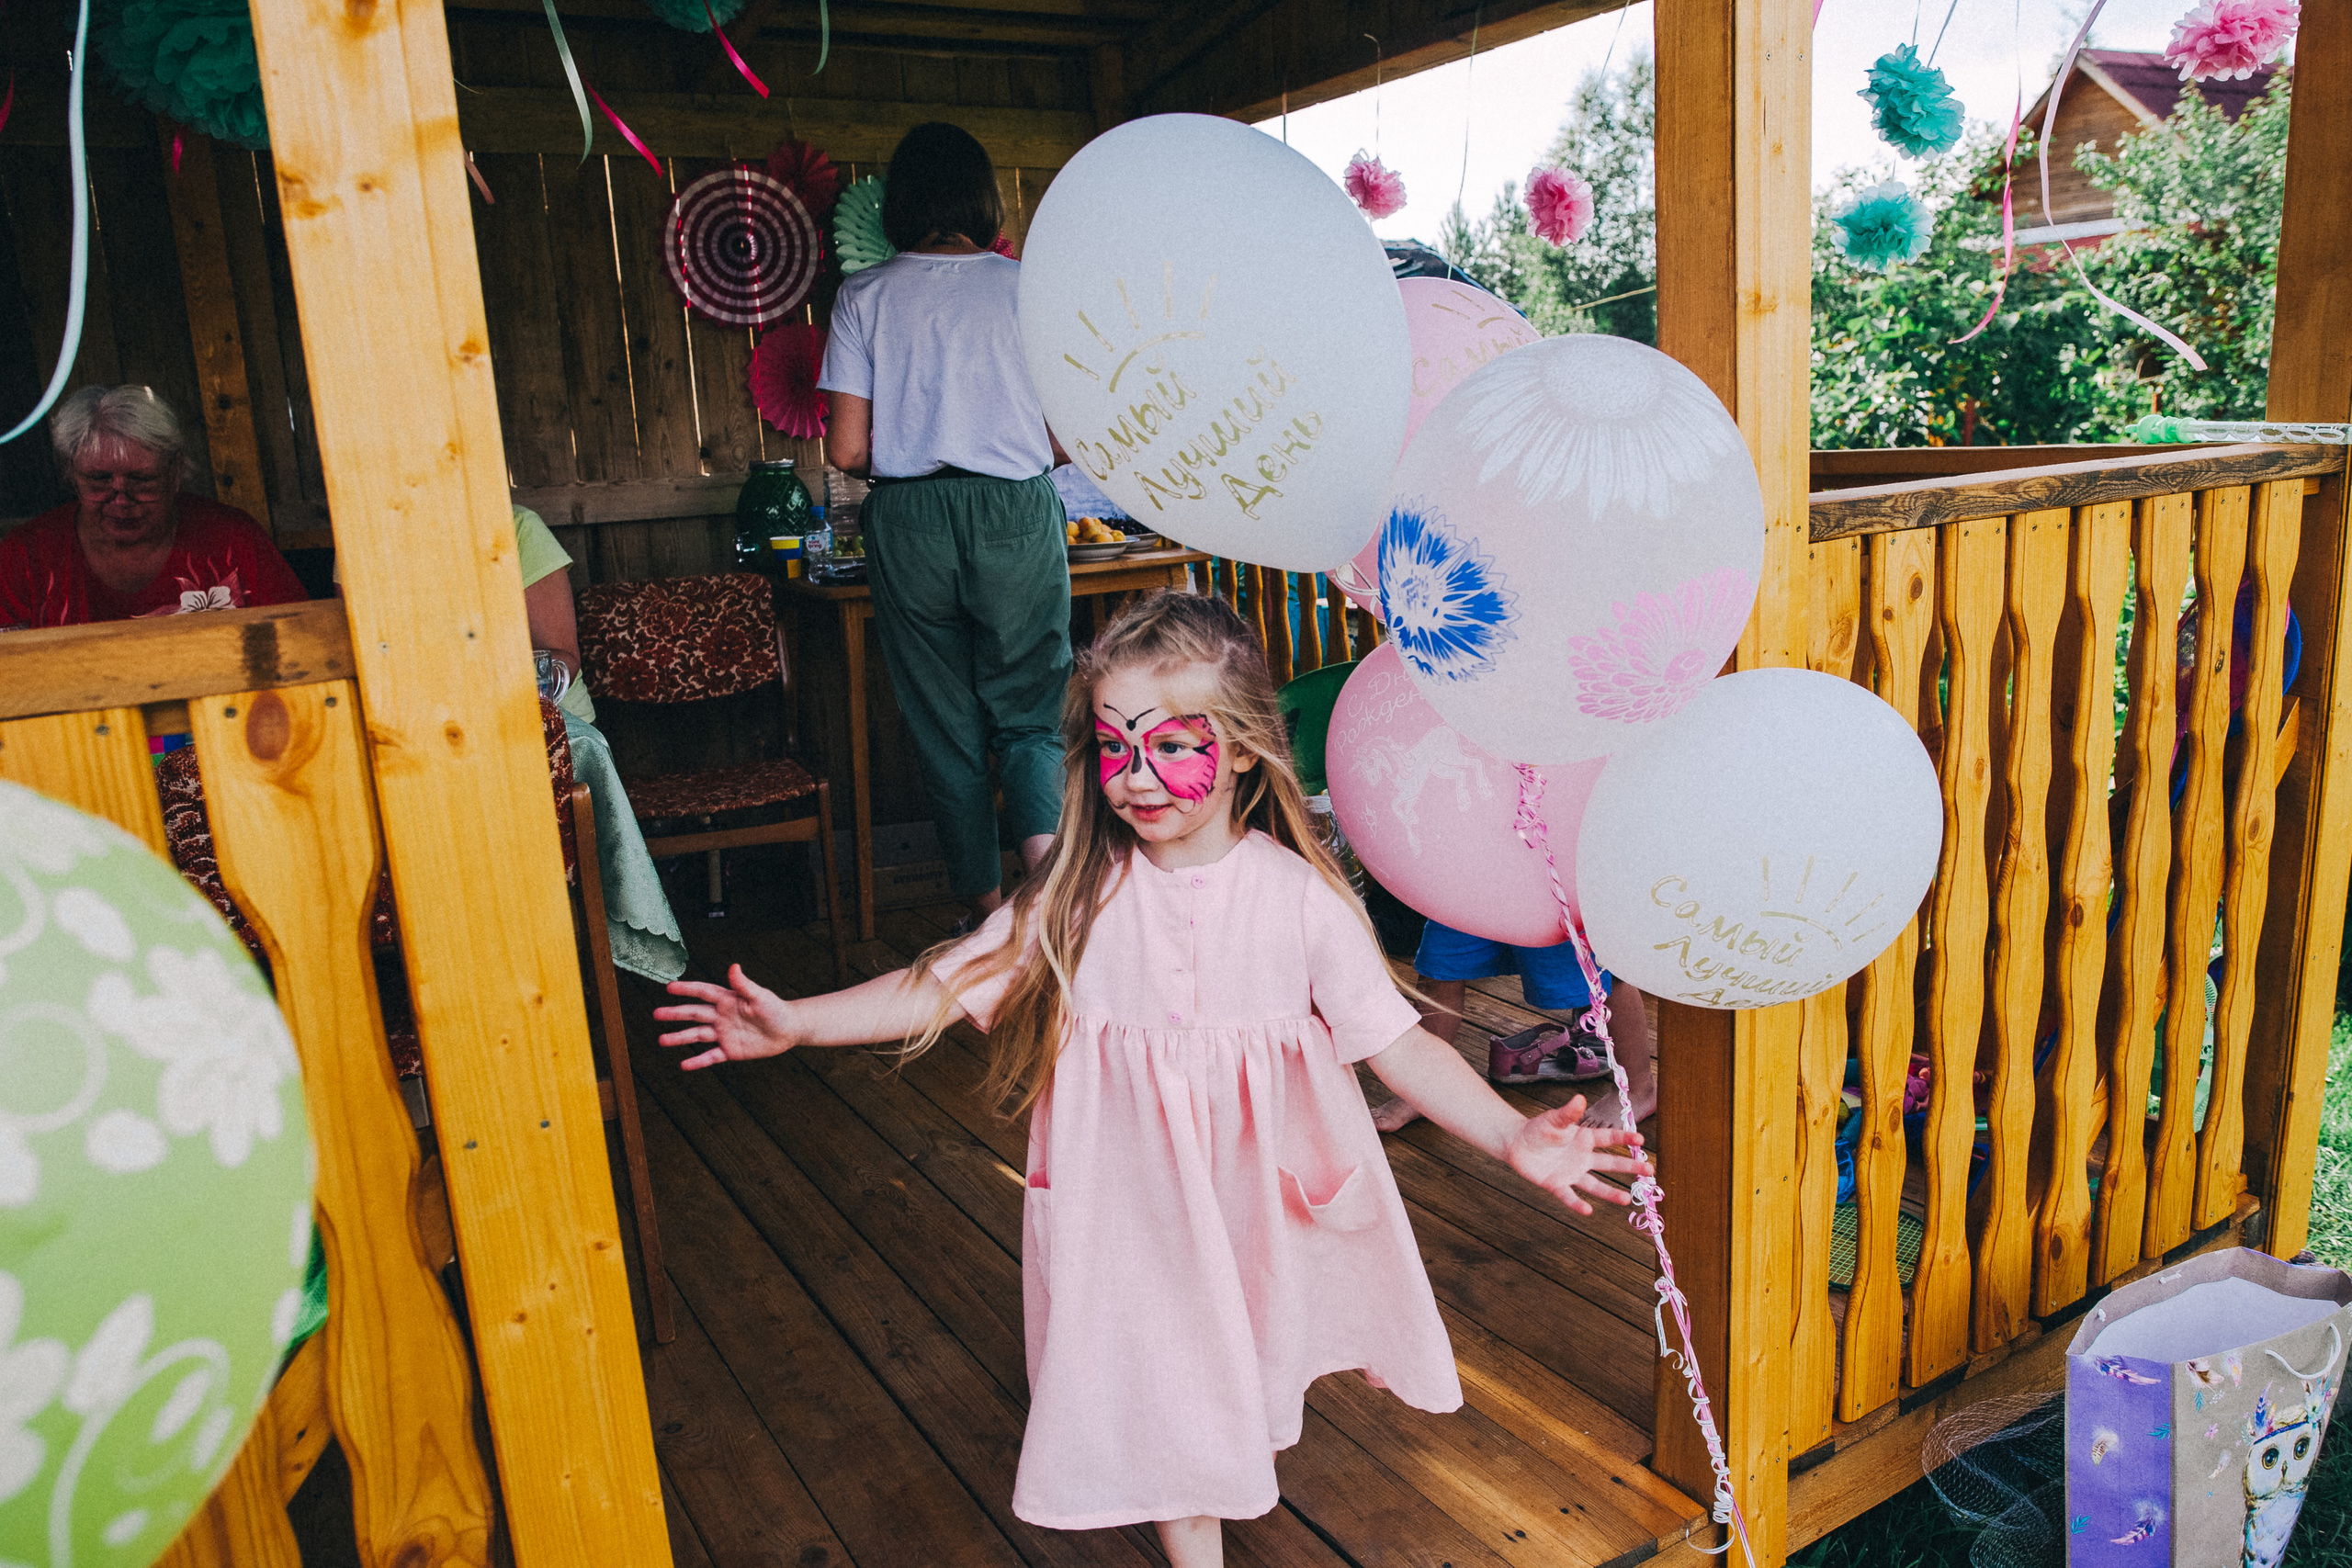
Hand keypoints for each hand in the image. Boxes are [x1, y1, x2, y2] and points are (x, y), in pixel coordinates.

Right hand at [655, 964, 799, 1069]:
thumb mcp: (760, 996)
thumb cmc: (775, 1009)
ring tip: (662, 1040)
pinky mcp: (730, 1051)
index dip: (687, 989)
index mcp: (727, 1000)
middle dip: (675, 1014)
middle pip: (694, 1014)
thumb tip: (733, 967)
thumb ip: (744, 985)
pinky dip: (698, 1061)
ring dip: (680, 1038)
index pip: (703, 993)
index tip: (669, 988)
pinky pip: (711, 1056)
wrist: (788, 1030)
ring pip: (697, 1036)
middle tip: (656, 1014)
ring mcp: (724, 1034)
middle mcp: (721, 1016)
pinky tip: (684, 1065)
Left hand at [1503, 1098, 1652, 1216]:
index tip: (1641, 1140)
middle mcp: (1583, 1157)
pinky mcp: (1557, 1184)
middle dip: (1630, 1167)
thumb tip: (1580, 1098)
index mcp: (1584, 1138)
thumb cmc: (1539, 1129)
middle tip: (1650, 1171)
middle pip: (1610, 1163)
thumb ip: (1568, 1113)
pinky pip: (1569, 1196)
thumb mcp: (1554, 1119)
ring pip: (1595, 1185)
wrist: (1518, 1143)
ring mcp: (1572, 1172)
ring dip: (1610, 1193)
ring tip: (1627, 1200)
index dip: (1624, 1138)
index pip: (1609, 1138)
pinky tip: (1588, 1210)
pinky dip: (1577, 1204)